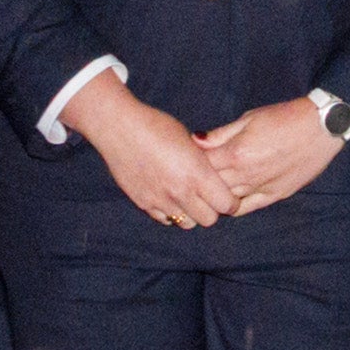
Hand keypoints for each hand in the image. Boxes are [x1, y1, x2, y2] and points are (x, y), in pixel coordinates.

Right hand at [67, 74, 241, 228]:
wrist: (119, 128)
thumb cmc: (157, 126)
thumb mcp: (190, 141)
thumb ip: (204, 164)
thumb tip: (216, 177)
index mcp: (197, 173)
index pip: (226, 204)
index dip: (230, 201)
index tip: (228, 195)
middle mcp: (180, 191)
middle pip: (209, 220)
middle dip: (213, 210)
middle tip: (209, 197)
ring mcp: (160, 200)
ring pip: (187, 223)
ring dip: (191, 214)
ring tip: (188, 197)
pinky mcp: (143, 203)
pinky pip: (165, 220)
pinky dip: (171, 212)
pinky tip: (169, 196)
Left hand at [195, 96, 338, 217]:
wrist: (321, 127)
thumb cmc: (284, 117)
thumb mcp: (249, 118)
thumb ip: (220, 134)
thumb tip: (194, 141)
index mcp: (236, 153)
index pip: (201, 167)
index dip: (191, 164)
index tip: (186, 160)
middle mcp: (246, 175)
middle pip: (210, 187)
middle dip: (199, 182)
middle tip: (192, 177)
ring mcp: (261, 188)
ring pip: (226, 201)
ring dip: (214, 196)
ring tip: (207, 189)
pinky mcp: (275, 195)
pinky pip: (246, 208)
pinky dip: (233, 207)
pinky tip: (227, 200)